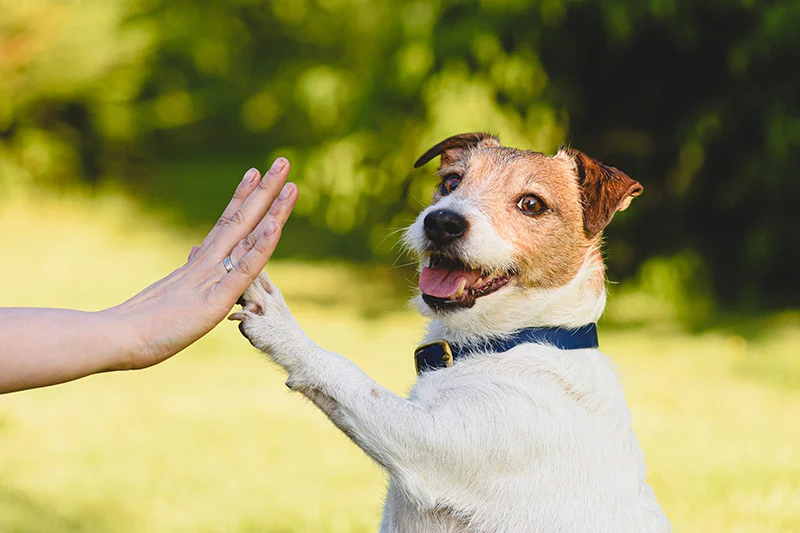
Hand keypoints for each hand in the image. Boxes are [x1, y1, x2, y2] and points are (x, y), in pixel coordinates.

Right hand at [107, 158, 297, 369]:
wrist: (115, 339)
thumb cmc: (139, 326)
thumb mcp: (172, 294)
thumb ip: (188, 273)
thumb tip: (195, 251)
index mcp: (199, 265)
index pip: (228, 225)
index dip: (244, 199)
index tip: (256, 173)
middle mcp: (207, 264)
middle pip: (242, 220)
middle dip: (265, 191)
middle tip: (283, 161)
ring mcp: (212, 278)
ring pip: (248, 235)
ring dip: (271, 207)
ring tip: (287, 177)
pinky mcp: (216, 299)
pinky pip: (244, 269)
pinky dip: (261, 246)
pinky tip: (276, 224)